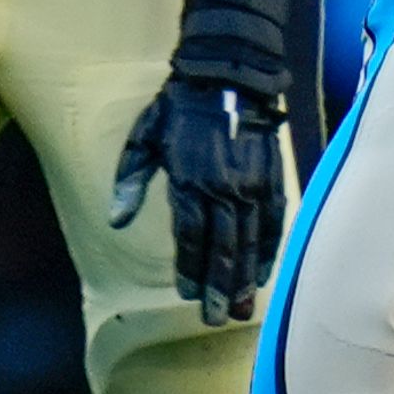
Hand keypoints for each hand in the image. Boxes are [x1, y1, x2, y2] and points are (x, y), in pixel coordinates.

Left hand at [107, 0, 295, 326]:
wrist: (228, 74)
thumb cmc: (178, 108)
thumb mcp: (143, 140)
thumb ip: (130, 182)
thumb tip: (118, 221)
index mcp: (191, 181)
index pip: (191, 237)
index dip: (189, 269)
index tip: (186, 296)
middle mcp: (225, 189)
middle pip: (224, 249)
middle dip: (218, 287)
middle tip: (215, 319)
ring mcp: (253, 186)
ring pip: (251, 242)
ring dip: (244, 278)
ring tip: (239, 308)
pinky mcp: (273, 179)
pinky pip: (274, 223)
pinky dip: (269, 251)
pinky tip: (264, 273)